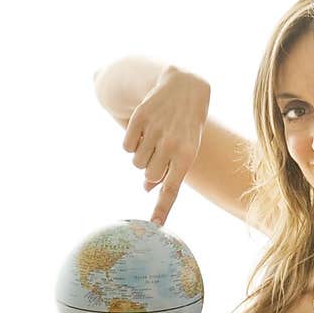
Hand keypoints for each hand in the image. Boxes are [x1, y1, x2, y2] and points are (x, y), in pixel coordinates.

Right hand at [123, 67, 209, 227]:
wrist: (185, 86)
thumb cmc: (187, 126)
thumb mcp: (186, 148)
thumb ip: (169, 171)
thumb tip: (147, 189)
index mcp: (187, 155)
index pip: (172, 188)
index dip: (162, 208)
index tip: (155, 226)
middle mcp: (171, 144)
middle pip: (148, 176)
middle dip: (150, 170)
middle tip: (159, 154)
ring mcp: (155, 130)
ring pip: (136, 162)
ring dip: (141, 155)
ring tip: (154, 139)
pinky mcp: (140, 118)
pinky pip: (126, 147)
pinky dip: (131, 143)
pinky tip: (144, 130)